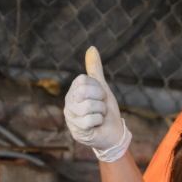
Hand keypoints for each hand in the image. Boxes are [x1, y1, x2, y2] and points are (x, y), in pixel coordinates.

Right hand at [64, 47, 132, 162]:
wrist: (113, 133)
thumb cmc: (106, 110)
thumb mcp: (102, 88)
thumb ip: (95, 69)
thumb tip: (91, 48)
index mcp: (73, 91)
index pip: (83, 80)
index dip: (97, 87)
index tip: (100, 95)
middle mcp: (69, 103)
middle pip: (83, 92)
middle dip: (100, 99)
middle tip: (101, 106)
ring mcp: (71, 117)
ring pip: (89, 106)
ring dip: (101, 111)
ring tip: (100, 116)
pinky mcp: (77, 130)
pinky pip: (91, 120)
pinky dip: (99, 121)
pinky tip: (97, 125)